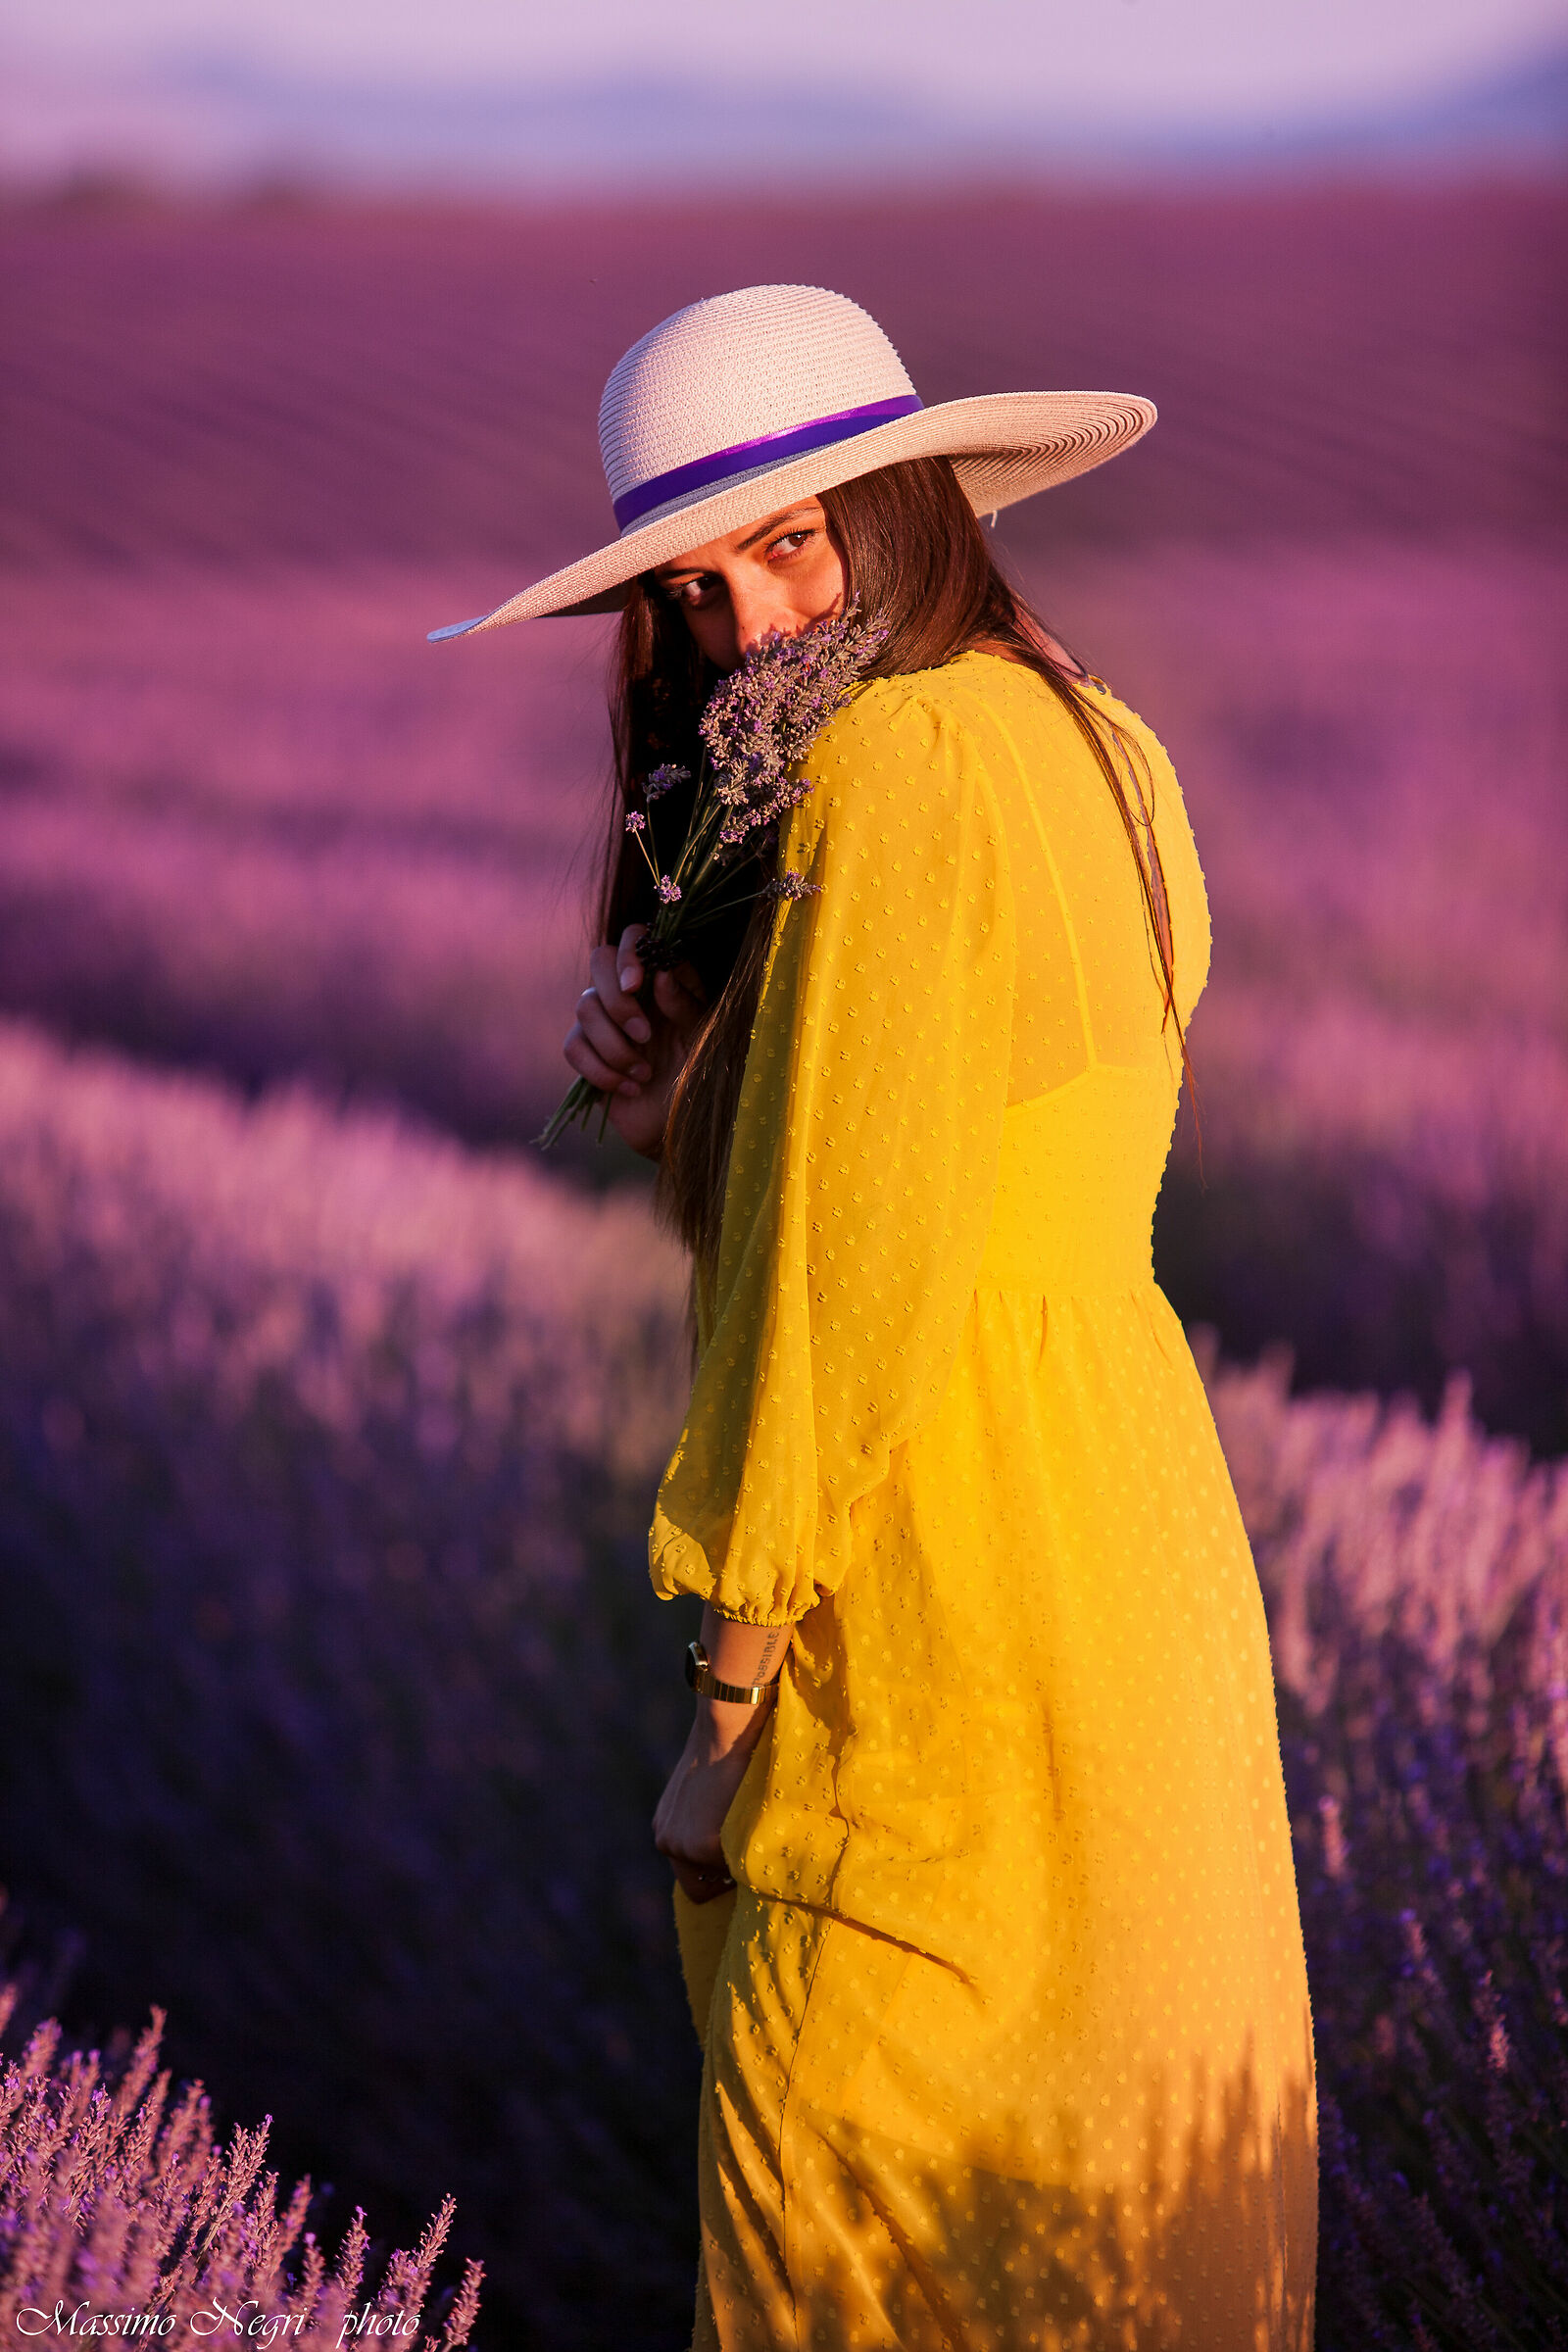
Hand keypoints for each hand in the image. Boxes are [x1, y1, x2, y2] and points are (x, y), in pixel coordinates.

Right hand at [561, 923, 706, 1159]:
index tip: (637, 983)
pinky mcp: (586, 1052)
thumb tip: (660, 973)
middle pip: (599, 962)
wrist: (681, 1127)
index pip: (634, 937)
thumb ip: (686, 1003)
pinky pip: (573, 1047)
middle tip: (645, 1035)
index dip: (629, 953)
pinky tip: (629, 1088)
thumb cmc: (700, 1076)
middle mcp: (631, 992)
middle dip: (617, 1001)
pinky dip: (601, 1070)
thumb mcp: (704, 1038)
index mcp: (662, 978)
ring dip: (616, 1046)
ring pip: (584, 1008)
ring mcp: (605, 1020)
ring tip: (645, 1074)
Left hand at [653, 1699, 771, 1902]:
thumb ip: (707, 1821)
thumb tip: (730, 1841)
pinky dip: (746, 1852)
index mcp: (665, 1828)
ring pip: (718, 1880)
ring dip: (736, 1863)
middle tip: (744, 1852)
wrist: (726, 1729)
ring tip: (748, 1828)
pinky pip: (734, 1867)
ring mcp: (681, 1846)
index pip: (689, 1876)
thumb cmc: (725, 1750)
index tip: (736, 1858)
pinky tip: (751, 1820)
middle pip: (698, 1889)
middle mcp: (666, 1841)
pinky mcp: (702, 1846)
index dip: (715, 1874)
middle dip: (723, 1878)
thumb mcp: (704, 1792)